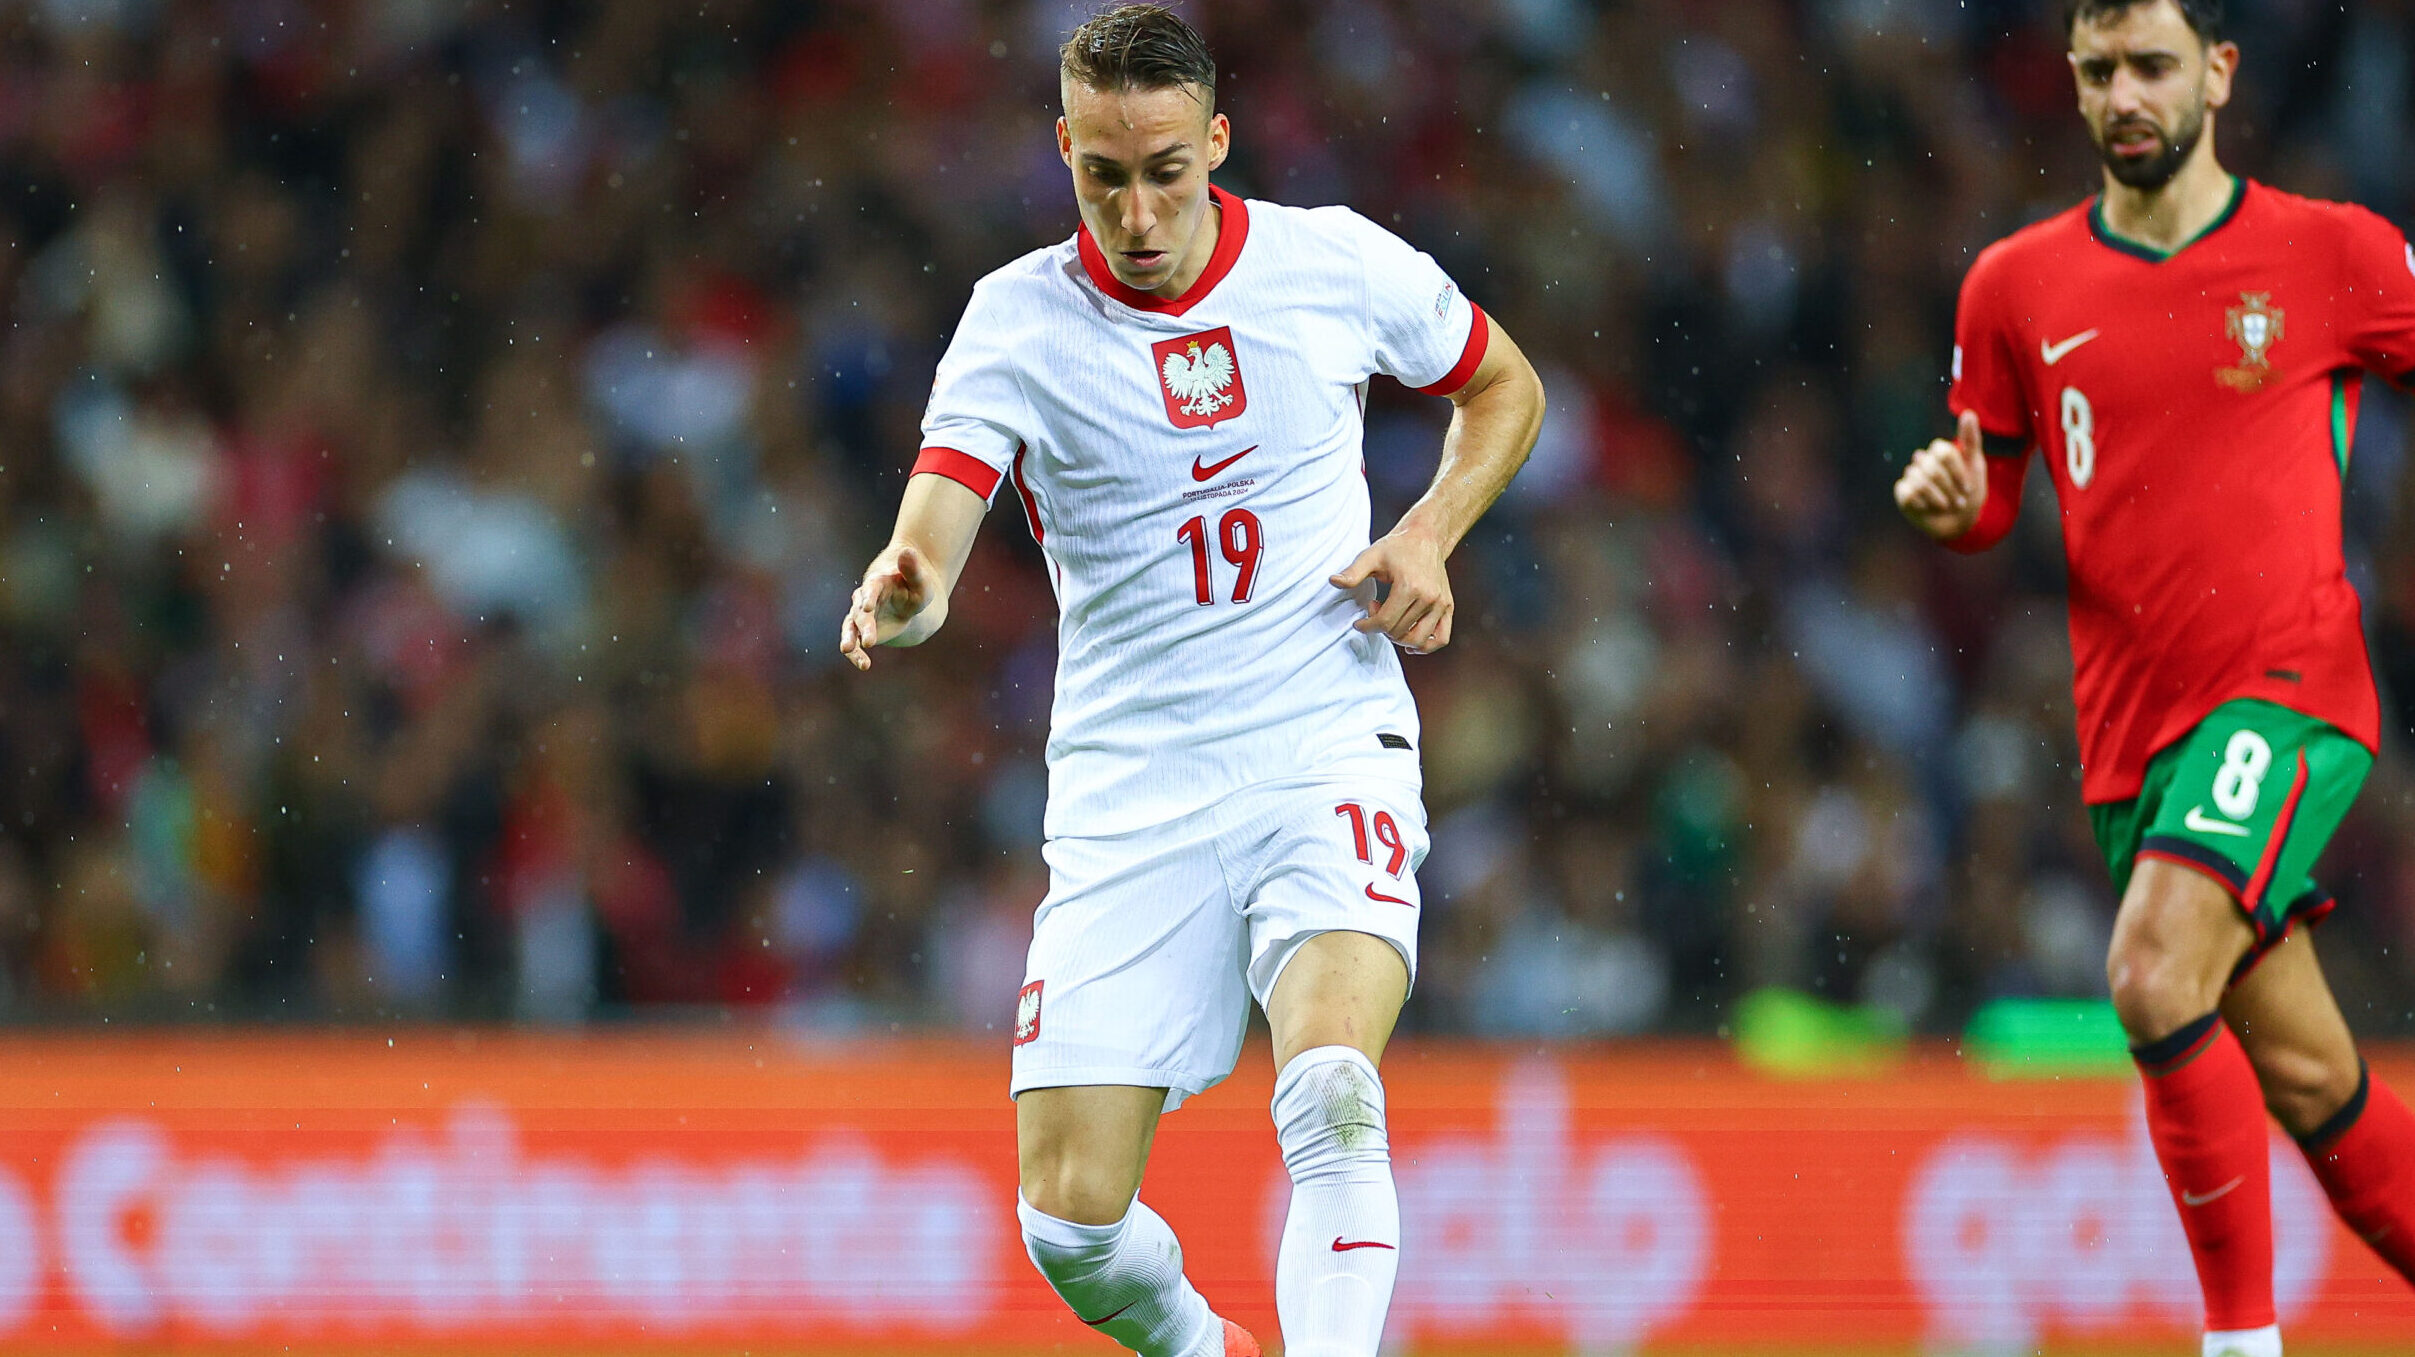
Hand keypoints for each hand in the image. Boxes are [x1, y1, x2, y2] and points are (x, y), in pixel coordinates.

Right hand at [839, 545, 938, 670]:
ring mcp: (861, 614)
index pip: (871, 588)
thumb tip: (909, 551)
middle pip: (860, 611)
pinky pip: (854, 641)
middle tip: (868, 641)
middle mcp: (865, 598)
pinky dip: (856, 653)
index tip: (867, 607)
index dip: (869, 596)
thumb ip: (913, 569)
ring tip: (847, 650)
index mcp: (878, 583)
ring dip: (849, 638)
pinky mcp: (860, 629)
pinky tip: (864, 664)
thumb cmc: (915, 587)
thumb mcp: (919, 580)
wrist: (907, 596)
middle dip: (864, 626)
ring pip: (850, 626)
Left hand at [1330, 529, 1453, 653]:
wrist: (1426, 537)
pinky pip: (1441, 638)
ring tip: (1390, 622)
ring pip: (1418, 639)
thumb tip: (1333, 581)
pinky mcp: (1448, 606)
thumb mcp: (1372, 555)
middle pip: (1399, 631)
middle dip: (1380, 627)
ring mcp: (1441, 603)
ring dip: (1398, 638)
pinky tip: (1409, 642)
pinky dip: (1425, 646)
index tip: (1358, 623)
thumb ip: (1353, 572)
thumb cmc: (1397, 547)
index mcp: (1410, 586)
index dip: (1367, 626)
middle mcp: (1429, 597)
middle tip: (1374, 610)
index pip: (1385, 621)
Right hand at [1894, 409, 1987, 541]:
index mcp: (1939, 452)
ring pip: (1920, 482)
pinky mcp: (1903, 493)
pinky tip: (1929, 509)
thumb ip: (1971, 440)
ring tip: (1946, 506)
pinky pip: (1909, 494)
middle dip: (1949, 489)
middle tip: (1958, 501)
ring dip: (1939, 499)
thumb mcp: (1975, 466)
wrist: (1960, 521)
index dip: (1956, 473)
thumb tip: (1968, 412)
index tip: (1968, 487)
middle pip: (1932, 469)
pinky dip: (1924, 505)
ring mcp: (1911, 476)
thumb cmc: (1969, 493)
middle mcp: (1923, 461)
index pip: (1943, 452)